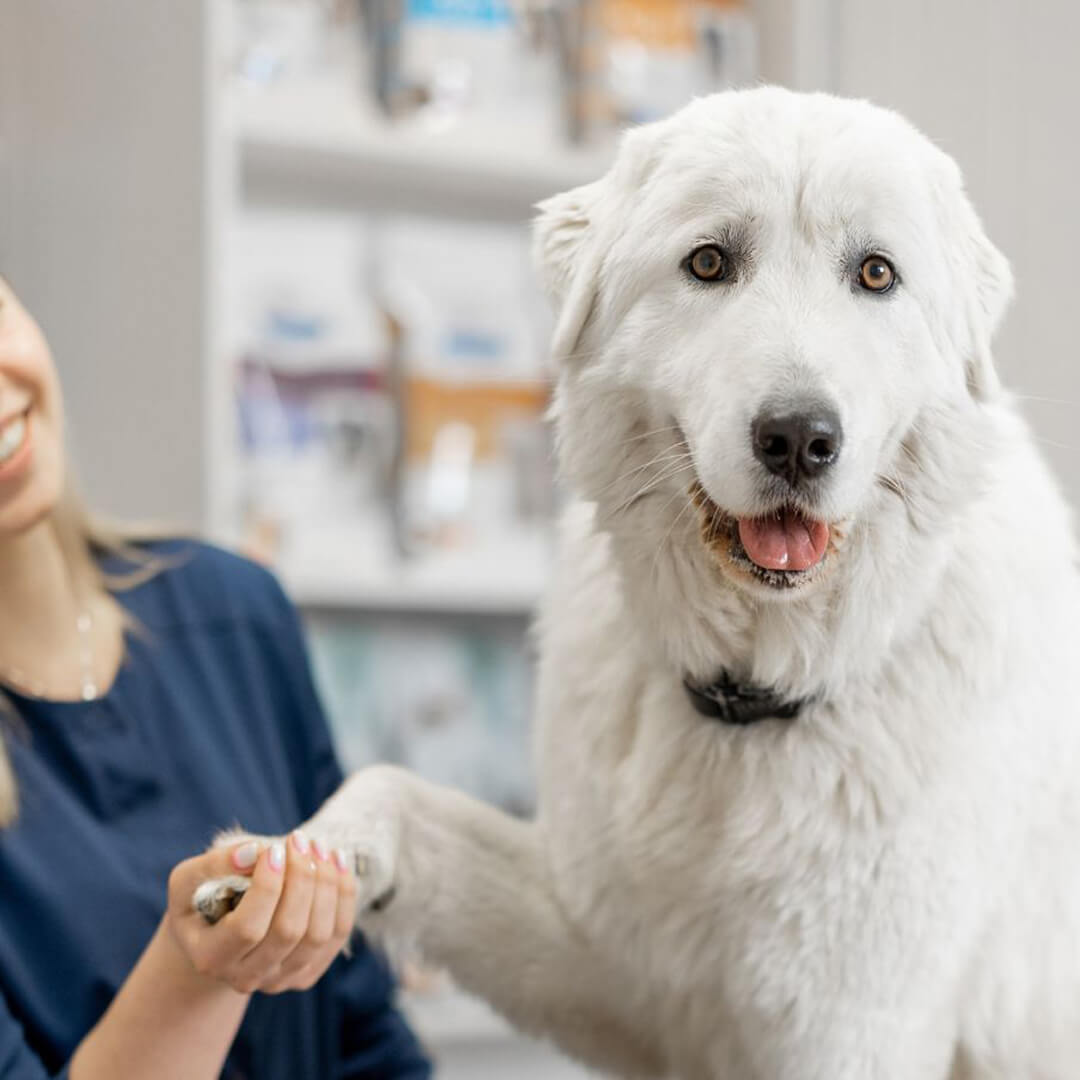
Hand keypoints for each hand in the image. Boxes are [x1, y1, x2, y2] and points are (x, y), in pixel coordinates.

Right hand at [165, 831, 356, 994]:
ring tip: (319, 846)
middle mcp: (245, 978)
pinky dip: (343, 895)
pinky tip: (336, 862)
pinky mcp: (308, 973)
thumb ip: (213, 865)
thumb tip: (255, 853)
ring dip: (327, 884)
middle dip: (301, 879)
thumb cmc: (200, 900)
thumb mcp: (188, 880)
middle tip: (300, 840)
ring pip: (318, 935)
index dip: (267, 886)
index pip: (247, 928)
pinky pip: (337, 936)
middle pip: (288, 931)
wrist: (216, 933)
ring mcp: (280, 980)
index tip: (274, 849)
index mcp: (211, 958)